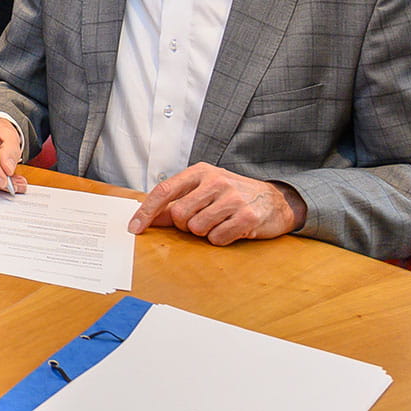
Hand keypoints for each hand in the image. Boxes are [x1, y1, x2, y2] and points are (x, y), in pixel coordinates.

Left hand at [129, 163, 306, 244]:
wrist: (275, 200)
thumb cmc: (233, 195)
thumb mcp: (203, 191)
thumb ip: (175, 204)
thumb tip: (146, 220)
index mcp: (200, 172)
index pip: (164, 190)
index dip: (146, 211)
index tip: (134, 227)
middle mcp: (215, 181)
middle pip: (179, 215)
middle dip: (185, 225)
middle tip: (201, 220)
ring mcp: (232, 198)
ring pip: (197, 229)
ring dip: (204, 232)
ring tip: (219, 222)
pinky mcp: (247, 217)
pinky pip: (217, 238)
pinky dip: (220, 239)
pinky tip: (231, 229)